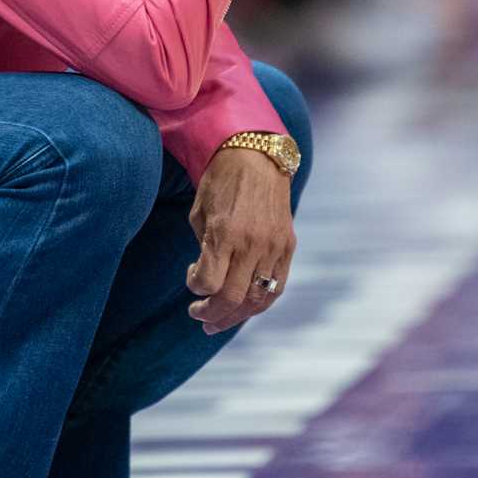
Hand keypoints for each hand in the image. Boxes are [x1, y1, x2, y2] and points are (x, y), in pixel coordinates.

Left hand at [185, 146, 296, 334]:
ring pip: (257, 299)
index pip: (208, 282)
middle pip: (232, 298)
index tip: (190, 277)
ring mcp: (273, 247)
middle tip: (199, 317)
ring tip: (219, 321)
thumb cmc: (220, 182)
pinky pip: (276, 286)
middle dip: (212, 314)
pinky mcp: (287, 247)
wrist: (258, 156)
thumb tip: (205, 281)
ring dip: (236, 316)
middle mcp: (251, 244)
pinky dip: (259, 301)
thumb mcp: (200, 212)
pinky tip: (245, 306)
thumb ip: (204, 249)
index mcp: (225, 233)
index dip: (195, 288)